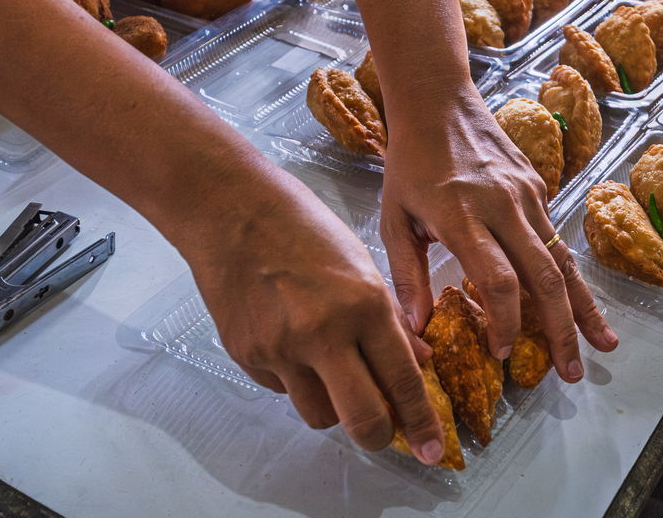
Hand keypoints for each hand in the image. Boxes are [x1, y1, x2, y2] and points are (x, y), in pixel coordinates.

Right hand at [189, 174, 443, 463]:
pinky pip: (282, 391)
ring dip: (334, 407)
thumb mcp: (361, 264)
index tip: (433, 451)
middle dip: (380, 437)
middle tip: (384, 433)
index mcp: (364, 304)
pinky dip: (295, 380)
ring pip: (319, 416)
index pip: (403, 381)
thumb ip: (389, 321)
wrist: (230, 211)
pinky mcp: (247, 355)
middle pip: (363, 420)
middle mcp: (324, 333)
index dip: (422, 424)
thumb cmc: (302, 226)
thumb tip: (419, 364)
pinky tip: (290, 343)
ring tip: (331, 373)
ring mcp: (280, 349)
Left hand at [381, 92, 618, 382]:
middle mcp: (502, 206)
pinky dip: (572, 276)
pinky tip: (581, 306)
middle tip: (571, 373)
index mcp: (461, 215)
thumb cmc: (408, 163)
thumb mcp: (393, 218)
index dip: (507, 323)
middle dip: (562, 330)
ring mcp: (527, 195)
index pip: (497, 280)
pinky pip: (557, 239)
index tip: (504, 355)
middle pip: (544, 277)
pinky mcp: (539, 188)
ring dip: (583, 308)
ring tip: (603, 347)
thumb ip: (405, 276)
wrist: (438, 100)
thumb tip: (414, 330)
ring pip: (563, 260)